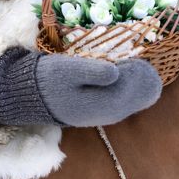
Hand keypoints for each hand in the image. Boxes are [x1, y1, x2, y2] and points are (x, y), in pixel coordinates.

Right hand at [0, 47, 161, 127]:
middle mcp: (102, 115)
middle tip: (148, 66)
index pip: (128, 93)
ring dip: (136, 90)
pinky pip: (118, 105)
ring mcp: (99, 116)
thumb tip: (116, 73)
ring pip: (126, 105)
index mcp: (97, 105)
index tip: (144, 62)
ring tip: (143, 72)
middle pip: (131, 101)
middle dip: (141, 85)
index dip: (138, 78)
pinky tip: (129, 82)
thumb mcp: (69, 70)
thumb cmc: (49, 78)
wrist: (30, 95)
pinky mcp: (94, 112)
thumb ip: (93, 71)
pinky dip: (127, 94)